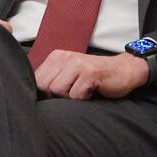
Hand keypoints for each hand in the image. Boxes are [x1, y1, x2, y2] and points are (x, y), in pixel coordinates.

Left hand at [33, 50, 148, 99]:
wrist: (124, 70)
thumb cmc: (94, 77)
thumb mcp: (69, 73)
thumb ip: (52, 80)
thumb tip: (32, 96)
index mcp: (56, 57)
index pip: (36, 79)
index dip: (44, 93)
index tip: (57, 95)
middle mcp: (65, 57)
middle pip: (44, 86)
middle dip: (56, 96)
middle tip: (73, 93)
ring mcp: (77, 64)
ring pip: (57, 91)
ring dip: (70, 97)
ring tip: (82, 91)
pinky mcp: (90, 73)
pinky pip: (75, 95)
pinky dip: (83, 99)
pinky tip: (92, 91)